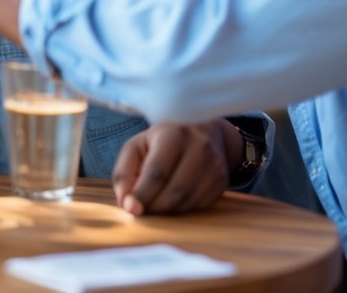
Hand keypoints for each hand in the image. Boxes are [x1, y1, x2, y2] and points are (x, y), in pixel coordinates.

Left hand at [112, 120, 232, 215]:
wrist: (204, 133)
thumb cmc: (162, 142)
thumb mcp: (137, 147)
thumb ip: (124, 173)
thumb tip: (125, 203)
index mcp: (173, 135)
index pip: (157, 172)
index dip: (142, 194)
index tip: (130, 208)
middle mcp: (199, 148)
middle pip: (173, 191)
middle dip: (153, 206)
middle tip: (141, 209)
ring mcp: (214, 166)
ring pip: (186, 202)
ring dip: (166, 211)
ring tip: (155, 203)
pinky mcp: (222, 181)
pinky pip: (198, 206)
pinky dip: (181, 210)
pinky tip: (173, 200)